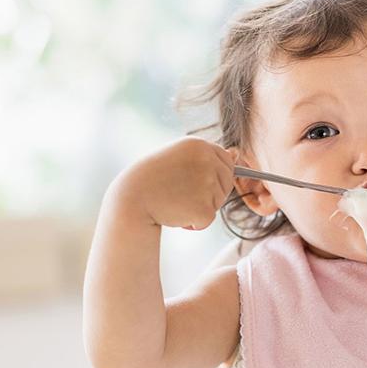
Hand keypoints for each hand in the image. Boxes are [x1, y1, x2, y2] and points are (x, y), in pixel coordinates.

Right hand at [113, 136, 235, 229]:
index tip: (192, 181)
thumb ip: (205, 157)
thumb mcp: (178, 158)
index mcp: (199, 145)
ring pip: (218, 203)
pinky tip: (175, 214)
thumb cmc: (152, 179)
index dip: (213, 176)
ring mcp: (207, 184)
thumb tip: (236, 154)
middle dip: (210, 193)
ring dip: (200, 207)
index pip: (227, 161)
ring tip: (175, 201)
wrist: (130, 199)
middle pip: (226, 183)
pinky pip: (208, 220)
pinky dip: (194, 223)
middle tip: (181, 193)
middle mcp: (206, 160)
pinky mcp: (204, 208)